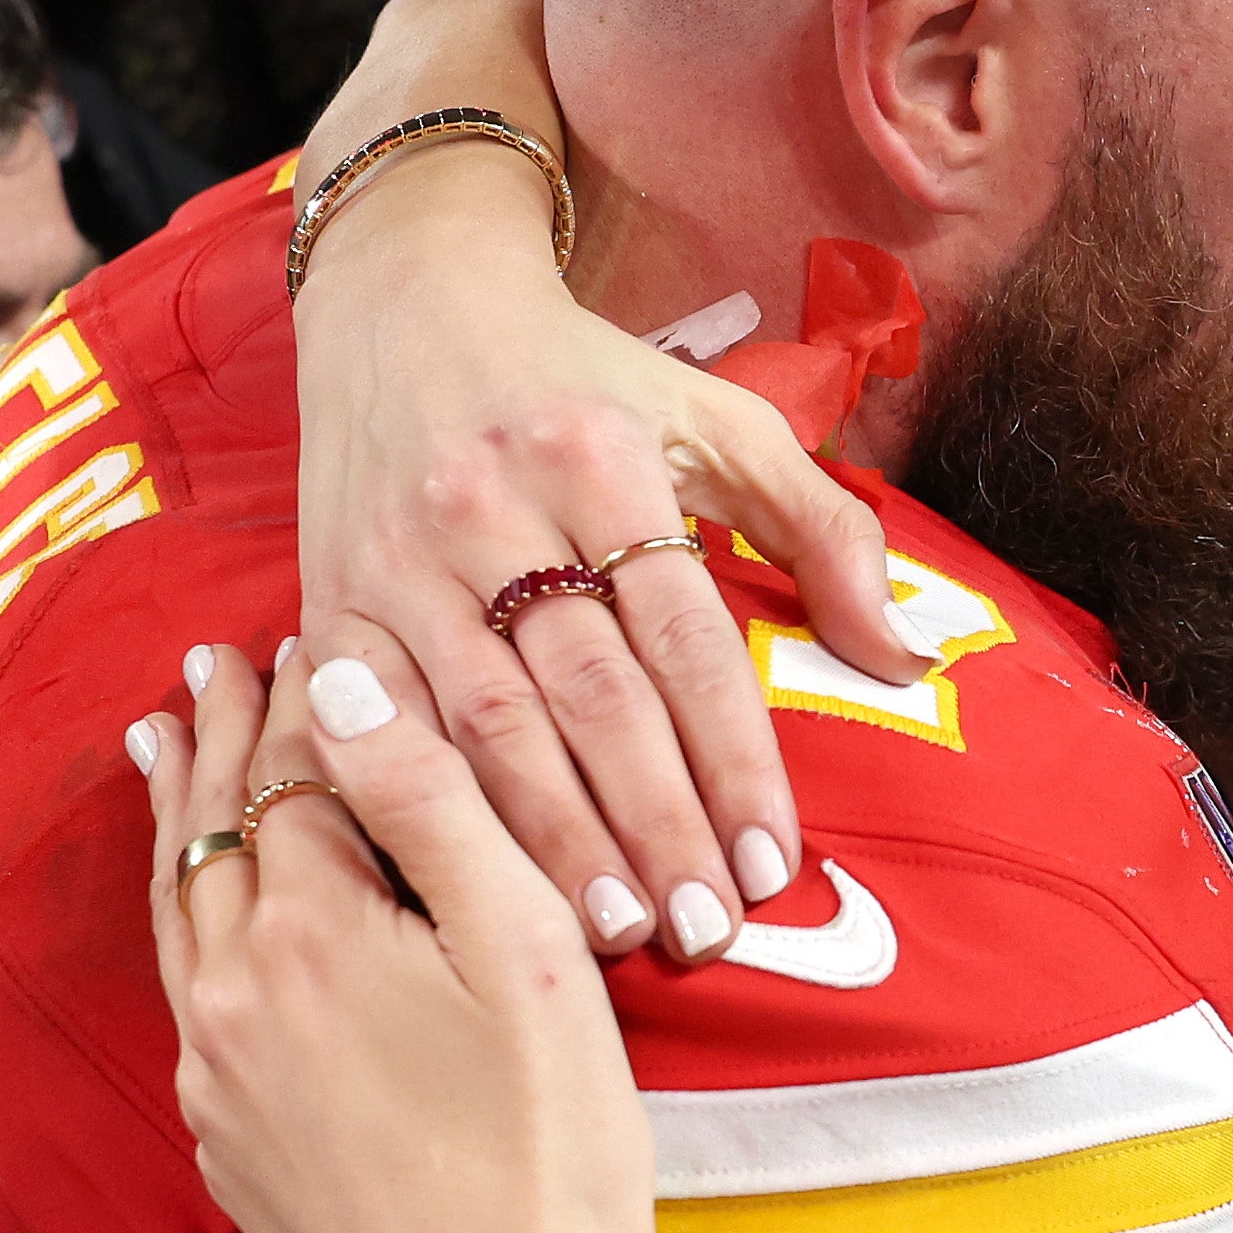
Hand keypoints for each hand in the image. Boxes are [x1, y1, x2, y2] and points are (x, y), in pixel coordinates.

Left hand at [141, 642, 689, 1232]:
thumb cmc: (555, 1159)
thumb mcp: (529, 954)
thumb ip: (435, 806)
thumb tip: (339, 686)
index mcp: (308, 931)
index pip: (294, 777)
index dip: (299, 700)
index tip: (292, 635)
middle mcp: (233, 999)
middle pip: (212, 836)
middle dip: (214, 741)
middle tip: (206, 664)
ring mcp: (218, 1085)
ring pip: (181, 918)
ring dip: (177, 824)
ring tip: (160, 753)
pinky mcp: (231, 1155)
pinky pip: (189, 1002)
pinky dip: (188, 924)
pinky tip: (202, 921)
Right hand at [284, 0, 906, 957]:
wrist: (401, 300)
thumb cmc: (580, 379)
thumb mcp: (713, 418)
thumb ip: (821, 528)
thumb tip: (903, 658)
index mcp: (599, 456)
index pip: (685, 638)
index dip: (733, 759)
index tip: (774, 863)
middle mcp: (492, 504)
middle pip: (590, 695)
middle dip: (655, 825)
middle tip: (708, 931)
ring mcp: (400, 557)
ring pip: (486, 725)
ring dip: (554, 841)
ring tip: (616, 932)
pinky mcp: (329, 597)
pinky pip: (383, 727)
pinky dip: (435, 810)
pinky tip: (483, 883)